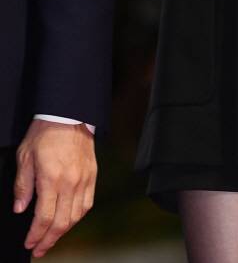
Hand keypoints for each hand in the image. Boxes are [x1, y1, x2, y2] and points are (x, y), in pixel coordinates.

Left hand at [13, 119, 96, 257]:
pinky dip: (78, 216)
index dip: (36, 235)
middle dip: (49, 240)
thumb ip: (22, 185)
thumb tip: (20, 208)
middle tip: (39, 249)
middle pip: (62, 222)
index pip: (44, 217)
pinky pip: (87, 203)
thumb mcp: (25, 156)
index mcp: (51, 178)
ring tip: (52, 237)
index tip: (29, 243)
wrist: (69, 114)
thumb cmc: (45, 132)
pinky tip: (69, 219)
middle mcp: (70, 182)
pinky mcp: (92, 174)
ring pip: (76, 216)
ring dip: (64, 231)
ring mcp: (84, 179)